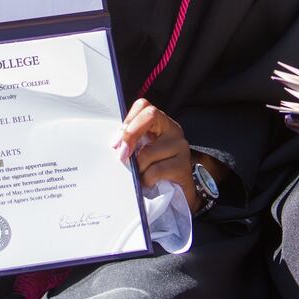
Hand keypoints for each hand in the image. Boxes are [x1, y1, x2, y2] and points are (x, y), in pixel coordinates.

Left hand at [114, 98, 199, 212]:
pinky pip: (155, 170)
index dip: (128, 120)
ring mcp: (181, 146)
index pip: (143, 106)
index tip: (116, 141)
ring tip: (140, 175)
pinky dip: (146, 179)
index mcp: (161, 123)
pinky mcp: (183, 166)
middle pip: (150, 115)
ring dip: (138, 168)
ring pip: (148, 151)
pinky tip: (148, 183)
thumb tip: (115, 144)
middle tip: (122, 154)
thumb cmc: (156, 170)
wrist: (178, 192)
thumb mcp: (142, 151)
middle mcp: (173, 130)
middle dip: (130, 134)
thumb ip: (132, 141)